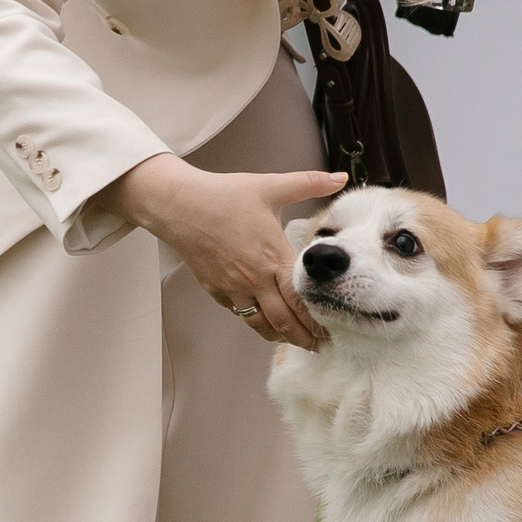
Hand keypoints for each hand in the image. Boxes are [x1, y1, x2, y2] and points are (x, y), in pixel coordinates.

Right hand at [100, 154, 347, 348]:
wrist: (179, 205)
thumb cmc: (224, 195)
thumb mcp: (270, 186)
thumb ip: (309, 183)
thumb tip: (341, 176)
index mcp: (273, 257)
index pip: (301, 300)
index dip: (318, 319)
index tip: (331, 328)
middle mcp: (254, 279)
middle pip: (284, 321)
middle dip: (304, 338)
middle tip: (319, 345)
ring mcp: (233, 288)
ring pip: (260, 323)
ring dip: (279, 335)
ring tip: (294, 340)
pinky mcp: (215, 290)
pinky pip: (239, 312)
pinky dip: (254, 320)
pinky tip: (263, 319)